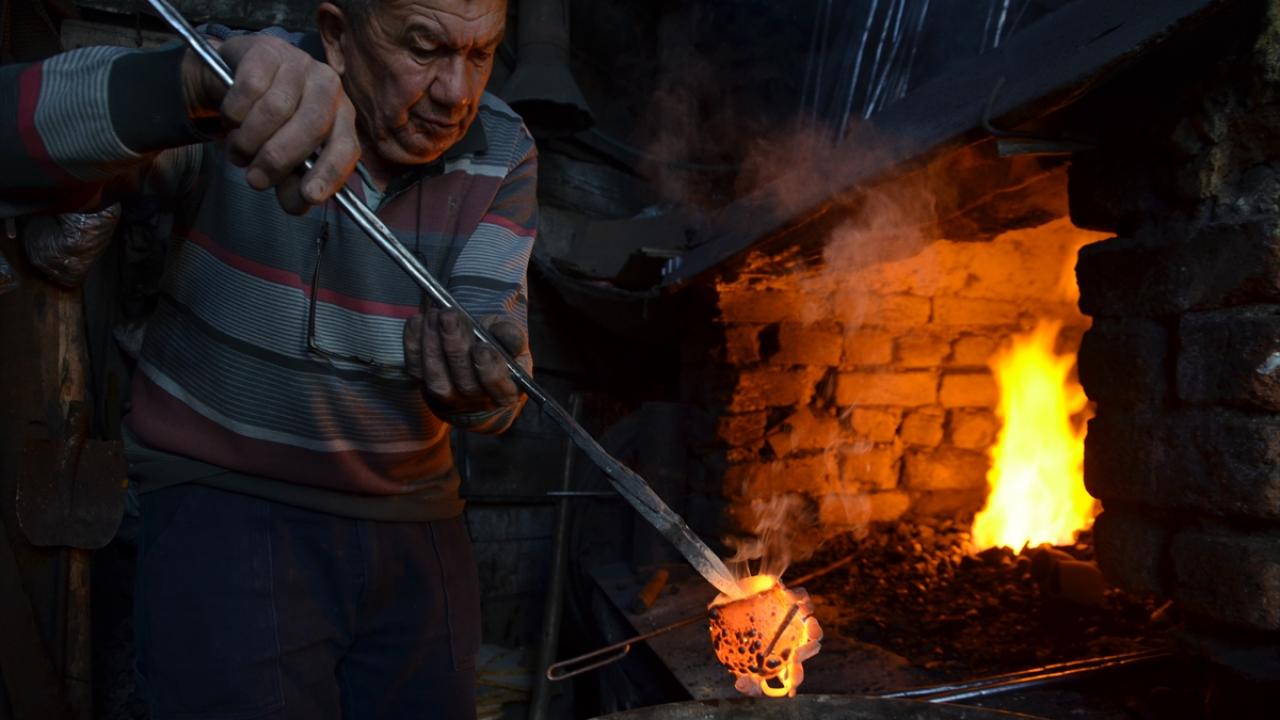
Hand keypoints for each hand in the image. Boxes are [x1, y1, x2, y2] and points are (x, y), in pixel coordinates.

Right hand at [181, 35, 358, 213]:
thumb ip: (293, 182)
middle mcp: (328, 86)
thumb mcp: (284, 156)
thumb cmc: (268, 124)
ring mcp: (299, 63)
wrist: (234, 79)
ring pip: (276, 109)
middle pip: (311, 126)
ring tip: (238, 151)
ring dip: (250, 140)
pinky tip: (231, 119)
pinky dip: (234, 113)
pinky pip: (249, 89)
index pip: (346, 146)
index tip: (310, 195)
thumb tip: (296, 204)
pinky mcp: (266, 50)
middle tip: (256, 178)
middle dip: (280, 159)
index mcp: (342, 116)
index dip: (330, 173)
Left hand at [403, 307, 529, 416]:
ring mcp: (447, 396)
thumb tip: (504, 333)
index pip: (498, 388)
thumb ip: (511, 336)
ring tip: (435, 314)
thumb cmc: (497, 349)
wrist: (473, 361)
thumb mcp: (511, 341)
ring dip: (432, 342)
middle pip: (464, 382)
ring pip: (436, 376)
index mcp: (505, 393)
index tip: (481, 347)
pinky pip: (414, 367)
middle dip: (455, 346)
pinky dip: (413, 343)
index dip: (489, 369)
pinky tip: (418, 320)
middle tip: (450, 316)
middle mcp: (475, 400)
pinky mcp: (423, 384)